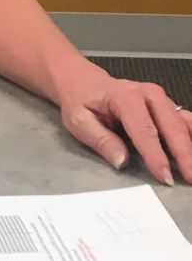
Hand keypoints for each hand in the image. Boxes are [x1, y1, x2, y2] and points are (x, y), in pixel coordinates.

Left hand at [58, 72, 191, 184]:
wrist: (83, 81)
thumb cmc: (80, 100)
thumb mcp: (80, 121)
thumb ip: (101, 141)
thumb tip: (122, 161)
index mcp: (124, 96)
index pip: (144, 130)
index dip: (156, 155)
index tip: (165, 176)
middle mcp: (147, 94)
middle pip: (172, 126)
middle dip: (185, 154)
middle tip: (191, 178)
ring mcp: (160, 98)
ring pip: (183, 123)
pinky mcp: (166, 105)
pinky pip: (185, 121)